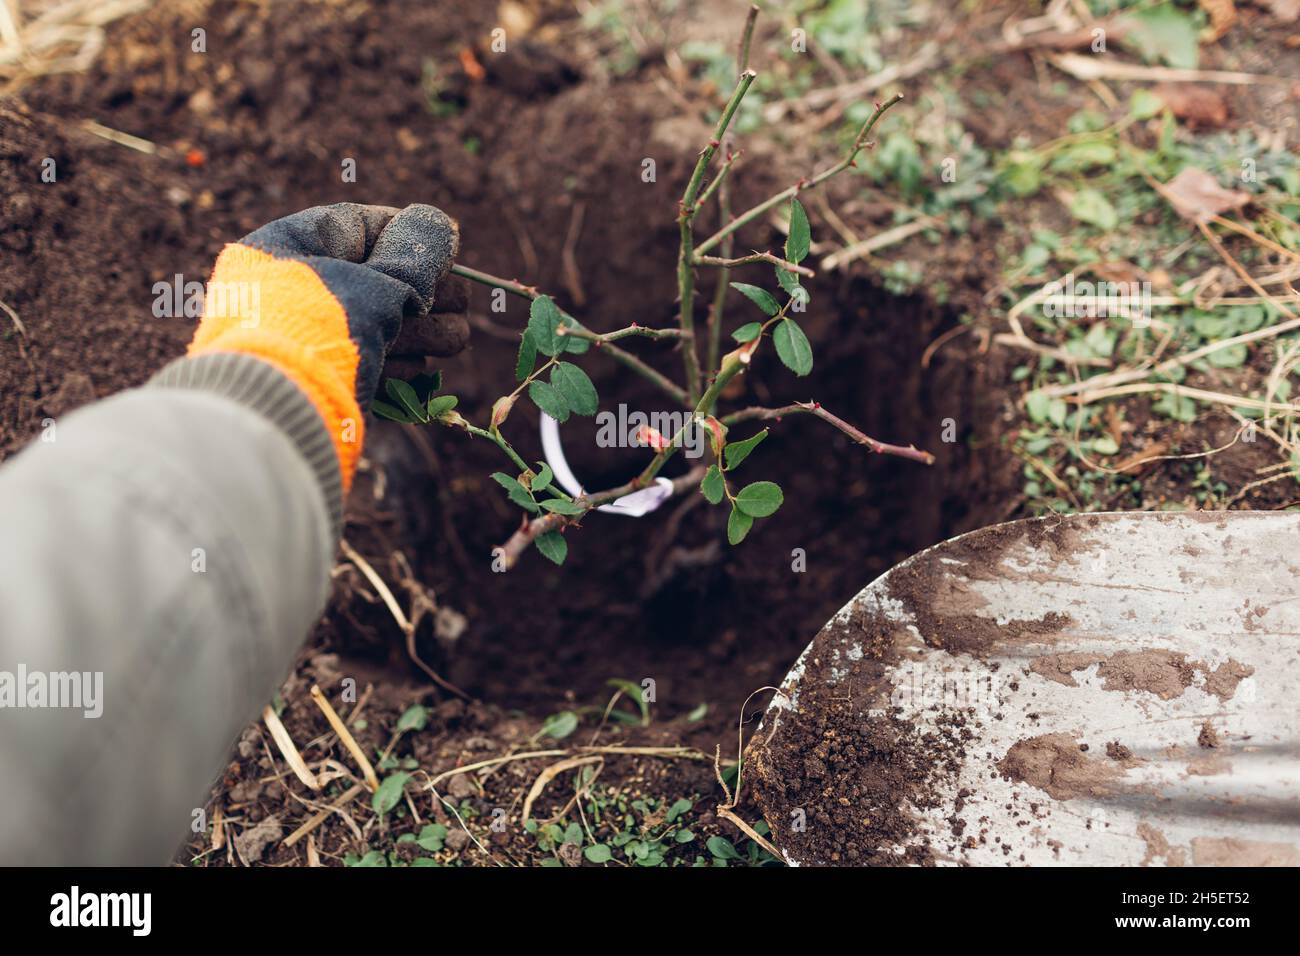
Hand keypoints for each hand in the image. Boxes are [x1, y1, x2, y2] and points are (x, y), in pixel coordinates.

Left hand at [189, 202, 464, 487]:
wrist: (273, 416)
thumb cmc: (316, 332)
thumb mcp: (373, 284)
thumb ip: (414, 255)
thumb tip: (441, 225)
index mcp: (285, 251)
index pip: (357, 226)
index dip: (408, 234)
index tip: (447, 246)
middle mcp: (292, 292)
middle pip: (378, 280)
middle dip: (427, 293)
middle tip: (458, 303)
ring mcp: (310, 341)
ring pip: (382, 326)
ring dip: (426, 332)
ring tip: (453, 339)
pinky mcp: (328, 383)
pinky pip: (372, 365)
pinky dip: (398, 368)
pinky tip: (410, 372)